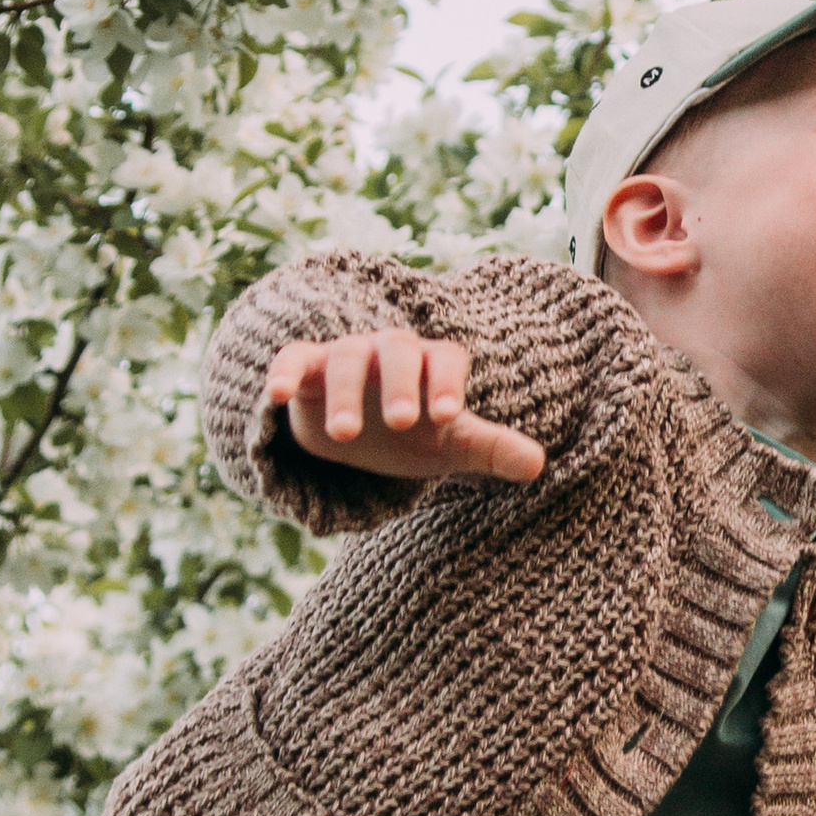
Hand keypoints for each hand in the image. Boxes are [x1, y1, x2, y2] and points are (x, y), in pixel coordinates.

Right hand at [264, 328, 544, 487]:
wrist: (354, 428)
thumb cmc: (410, 431)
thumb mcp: (448, 443)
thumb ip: (490, 448)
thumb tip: (539, 465)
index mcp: (431, 362)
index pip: (445, 358)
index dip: (446, 383)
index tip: (445, 416)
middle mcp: (390, 351)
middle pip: (397, 349)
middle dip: (399, 384)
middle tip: (401, 423)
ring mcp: (345, 355)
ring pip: (345, 357)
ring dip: (345, 392)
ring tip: (344, 435)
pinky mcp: (304, 367)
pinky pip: (294, 359)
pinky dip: (285, 372)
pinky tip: (276, 395)